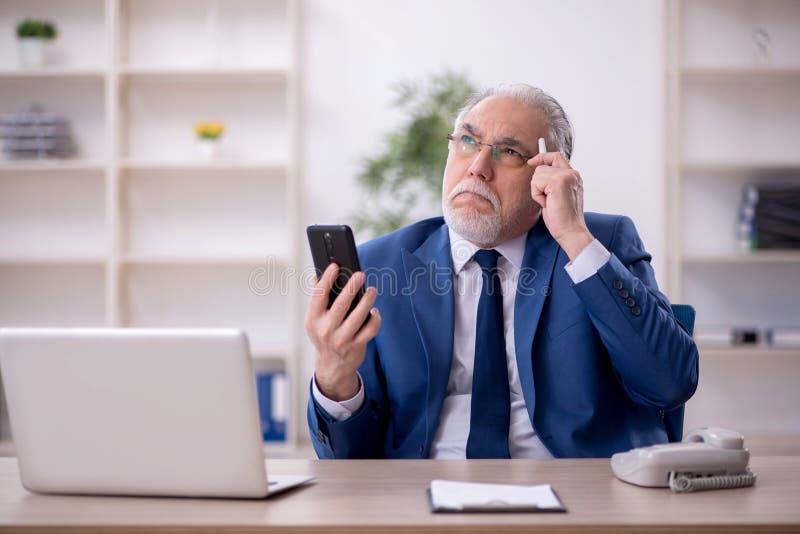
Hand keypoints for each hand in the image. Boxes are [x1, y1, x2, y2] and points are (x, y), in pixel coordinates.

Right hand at [305, 263, 380, 400]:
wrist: (331, 367)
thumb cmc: (324, 336)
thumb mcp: (315, 320)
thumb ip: (318, 300)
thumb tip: (320, 275)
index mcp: (313, 320)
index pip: (318, 296)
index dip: (326, 279)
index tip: (335, 266)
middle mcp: (326, 330)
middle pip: (341, 304)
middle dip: (351, 287)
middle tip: (360, 274)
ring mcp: (341, 339)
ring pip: (359, 316)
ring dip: (367, 300)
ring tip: (372, 290)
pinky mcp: (356, 346)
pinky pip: (370, 329)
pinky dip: (375, 318)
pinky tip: (374, 311)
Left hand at [527, 151, 593, 260]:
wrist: (571, 231)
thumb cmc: (562, 219)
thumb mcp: (557, 196)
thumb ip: (552, 182)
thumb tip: (538, 172)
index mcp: (573, 177)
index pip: (556, 156)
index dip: (542, 157)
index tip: (532, 162)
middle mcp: (572, 174)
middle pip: (542, 167)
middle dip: (538, 185)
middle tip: (549, 201)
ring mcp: (566, 176)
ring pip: (537, 174)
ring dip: (538, 191)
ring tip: (549, 203)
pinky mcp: (558, 181)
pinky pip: (536, 183)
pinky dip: (537, 195)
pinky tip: (547, 204)